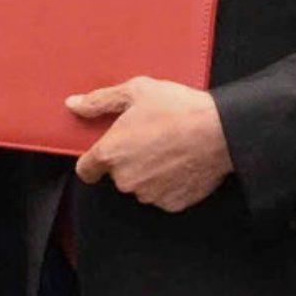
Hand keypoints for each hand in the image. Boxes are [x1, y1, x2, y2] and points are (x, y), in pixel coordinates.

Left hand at [67, 77, 231, 211]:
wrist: (221, 130)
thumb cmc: (178, 108)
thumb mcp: (135, 91)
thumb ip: (100, 101)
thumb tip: (73, 105)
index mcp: (111, 153)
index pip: (85, 170)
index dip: (94, 161)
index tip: (107, 152)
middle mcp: (125, 179)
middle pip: (117, 176)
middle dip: (128, 160)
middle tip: (149, 138)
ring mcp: (149, 194)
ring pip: (140, 186)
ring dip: (148, 173)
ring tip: (168, 148)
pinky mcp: (172, 204)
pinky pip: (163, 195)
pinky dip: (169, 183)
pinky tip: (180, 162)